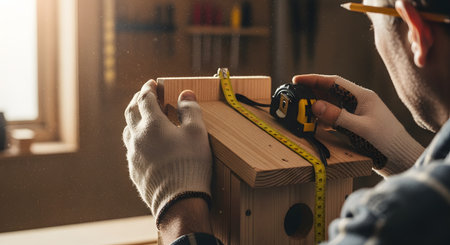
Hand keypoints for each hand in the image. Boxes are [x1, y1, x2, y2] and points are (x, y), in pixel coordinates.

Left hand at [123, 80, 211, 226]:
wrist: (178, 201)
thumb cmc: (190, 164)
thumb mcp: (197, 133)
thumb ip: (191, 110)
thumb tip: (185, 94)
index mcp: (152, 125)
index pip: (145, 98)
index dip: (148, 88)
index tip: (152, 83)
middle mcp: (137, 138)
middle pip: (131, 111)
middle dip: (138, 100)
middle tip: (145, 95)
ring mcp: (133, 155)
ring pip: (127, 131)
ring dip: (134, 119)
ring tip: (142, 117)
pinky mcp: (134, 171)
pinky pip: (131, 149)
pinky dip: (136, 139)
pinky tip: (145, 144)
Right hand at [293, 75, 423, 175]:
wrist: (401, 160)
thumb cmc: (386, 142)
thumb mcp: (360, 129)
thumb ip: (337, 116)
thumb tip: (315, 105)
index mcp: (362, 96)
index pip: (334, 82)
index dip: (314, 79)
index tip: (297, 80)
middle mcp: (359, 102)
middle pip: (331, 92)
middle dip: (312, 92)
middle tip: (295, 95)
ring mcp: (357, 114)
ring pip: (332, 105)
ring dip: (317, 106)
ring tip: (301, 109)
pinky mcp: (355, 126)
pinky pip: (334, 118)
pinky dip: (323, 119)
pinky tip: (314, 123)